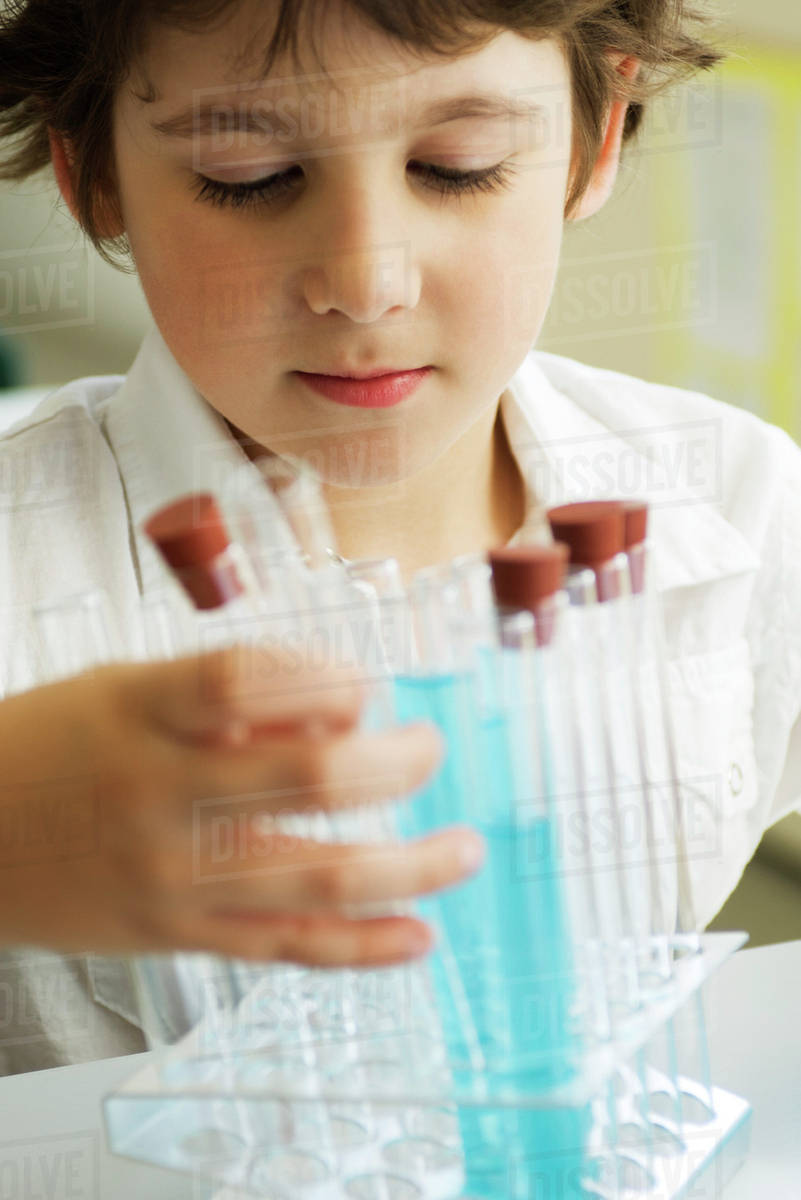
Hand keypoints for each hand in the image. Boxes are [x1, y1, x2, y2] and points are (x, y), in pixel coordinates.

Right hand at [0, 644, 483, 966]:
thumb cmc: (56, 748)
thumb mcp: (126, 687)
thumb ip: (230, 693)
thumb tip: (344, 707)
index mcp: (142, 712)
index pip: (250, 679)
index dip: (328, 675)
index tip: (370, 683)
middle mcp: (159, 793)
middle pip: (308, 777)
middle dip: (396, 764)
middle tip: (430, 751)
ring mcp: (171, 876)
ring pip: (316, 877)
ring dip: (410, 866)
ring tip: (464, 851)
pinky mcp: (178, 936)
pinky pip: (286, 949)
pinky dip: (361, 947)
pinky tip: (416, 936)